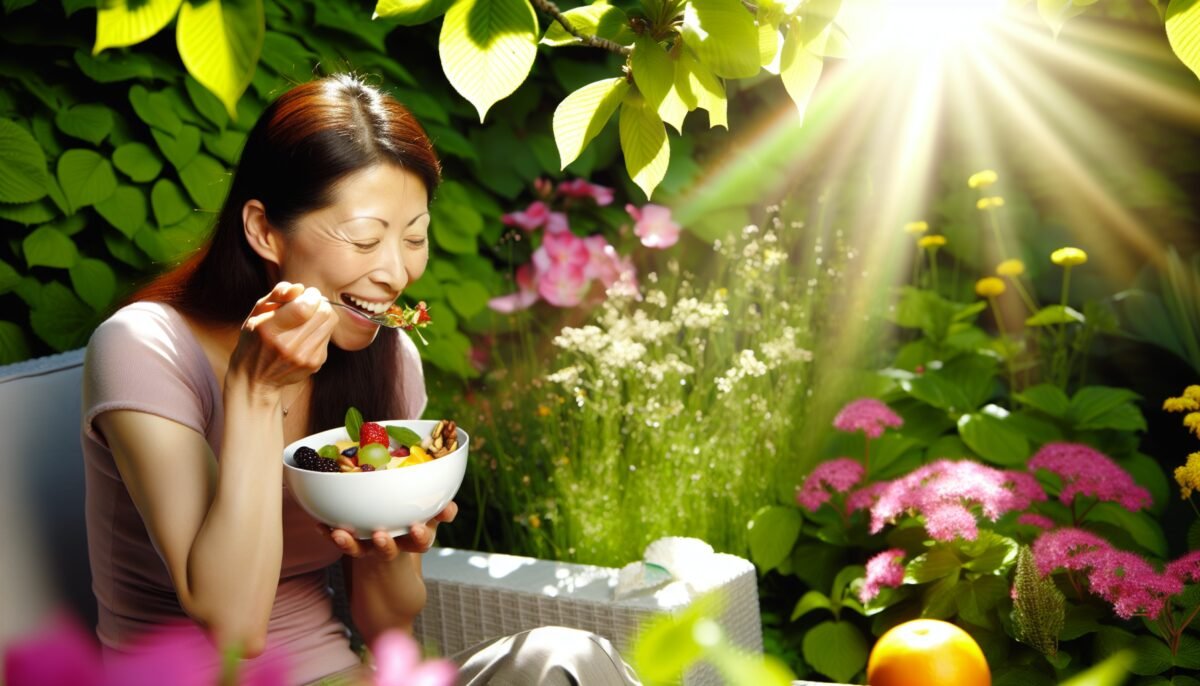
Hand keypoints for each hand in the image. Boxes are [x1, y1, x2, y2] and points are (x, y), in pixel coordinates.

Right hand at [228, 282, 337, 390]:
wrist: (256, 378)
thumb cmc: (256, 338)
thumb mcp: (258, 313)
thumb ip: (277, 294)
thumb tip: (300, 288)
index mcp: (269, 329)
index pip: (304, 308)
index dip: (311, 296)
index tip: (307, 293)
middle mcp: (288, 345)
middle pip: (323, 312)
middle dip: (319, 302)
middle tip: (308, 303)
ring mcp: (303, 357)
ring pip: (330, 322)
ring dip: (322, 314)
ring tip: (307, 317)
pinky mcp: (315, 364)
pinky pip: (328, 336)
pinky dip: (320, 330)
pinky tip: (306, 334)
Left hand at [327, 501, 457, 560]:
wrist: (388, 573)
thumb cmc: (411, 531)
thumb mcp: (428, 522)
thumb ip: (439, 512)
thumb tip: (450, 506)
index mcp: (414, 541)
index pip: (422, 540)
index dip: (423, 534)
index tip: (420, 527)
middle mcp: (393, 548)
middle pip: (390, 549)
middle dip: (385, 544)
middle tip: (381, 535)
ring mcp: (372, 550)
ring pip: (361, 550)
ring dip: (350, 543)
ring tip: (340, 534)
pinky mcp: (354, 549)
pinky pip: (342, 543)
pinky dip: (330, 534)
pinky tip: (320, 526)